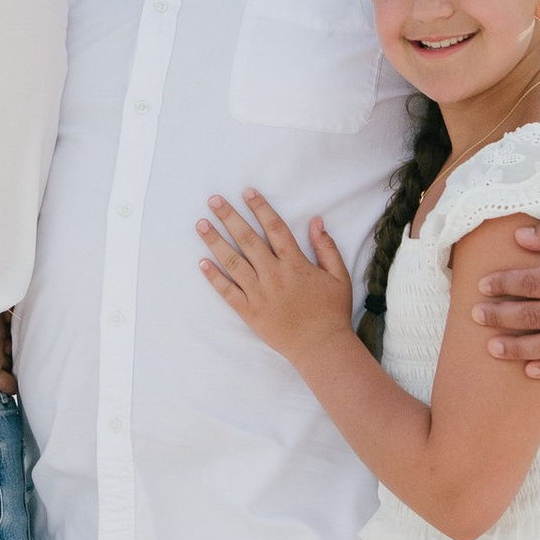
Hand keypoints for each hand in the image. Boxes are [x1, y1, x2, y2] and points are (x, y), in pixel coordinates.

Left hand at [197, 192, 356, 367]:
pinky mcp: (250, 312)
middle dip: (229, 217)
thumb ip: (326, 247)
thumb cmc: (332, 312)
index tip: (247, 192)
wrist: (321, 347)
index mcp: (295, 264)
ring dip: (215, 241)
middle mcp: (274, 274)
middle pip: (247, 239)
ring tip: (201, 224)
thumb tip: (316, 221)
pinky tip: (202, 262)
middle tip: (213, 200)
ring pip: (233, 262)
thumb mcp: (339, 276)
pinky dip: (214, 277)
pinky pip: (228, 292)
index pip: (274, 228)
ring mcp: (259, 293)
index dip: (260, 208)